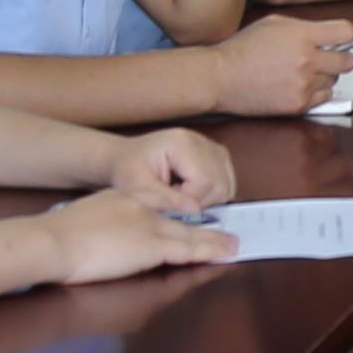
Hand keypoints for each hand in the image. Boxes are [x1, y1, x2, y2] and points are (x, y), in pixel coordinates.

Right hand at [47, 181, 238, 283]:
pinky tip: (223, 254)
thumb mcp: (85, 219)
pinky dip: (208, 251)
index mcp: (123, 200)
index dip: (179, 214)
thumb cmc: (59, 236)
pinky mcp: (151, 245)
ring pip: (189, 235)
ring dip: (212, 242)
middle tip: (225, 234)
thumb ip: (103, 225)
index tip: (194, 219)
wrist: (52, 240)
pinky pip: (187, 250)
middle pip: (179, 220)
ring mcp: (148, 226)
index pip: (159, 207)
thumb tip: (108, 239)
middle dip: (202, 228)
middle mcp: (141, 209)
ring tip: (233, 245)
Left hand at [107, 126, 235, 213]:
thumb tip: (196, 211)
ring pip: (226, 185)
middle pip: (220, 184)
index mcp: (182, 144)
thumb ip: (167, 199)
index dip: (190, 201)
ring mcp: (211, 146)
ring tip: (181, 196)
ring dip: (207, 199)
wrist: (125, 156)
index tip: (169, 204)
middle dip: (200, 202)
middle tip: (175, 201)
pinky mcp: (216, 155)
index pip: (204, 182)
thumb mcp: (139, 188)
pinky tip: (191, 192)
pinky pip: (227, 181)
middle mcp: (201, 141)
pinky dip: (213, 194)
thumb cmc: (128, 169)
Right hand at [203, 14, 351, 118]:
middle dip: (339, 58)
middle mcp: (306, 60)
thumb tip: (327, 35)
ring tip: (302, 72)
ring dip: (324, 77)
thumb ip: (305, 28)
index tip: (342, 39)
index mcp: (301, 35)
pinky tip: (298, 85)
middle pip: (347, 61)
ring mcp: (303, 84)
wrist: (220, 77)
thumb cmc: (242, 50)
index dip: (345, 35)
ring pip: (335, 81)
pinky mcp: (298, 104)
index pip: (347, 32)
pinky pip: (323, 98)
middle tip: (327, 58)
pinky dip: (315, 93)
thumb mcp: (274, 24)